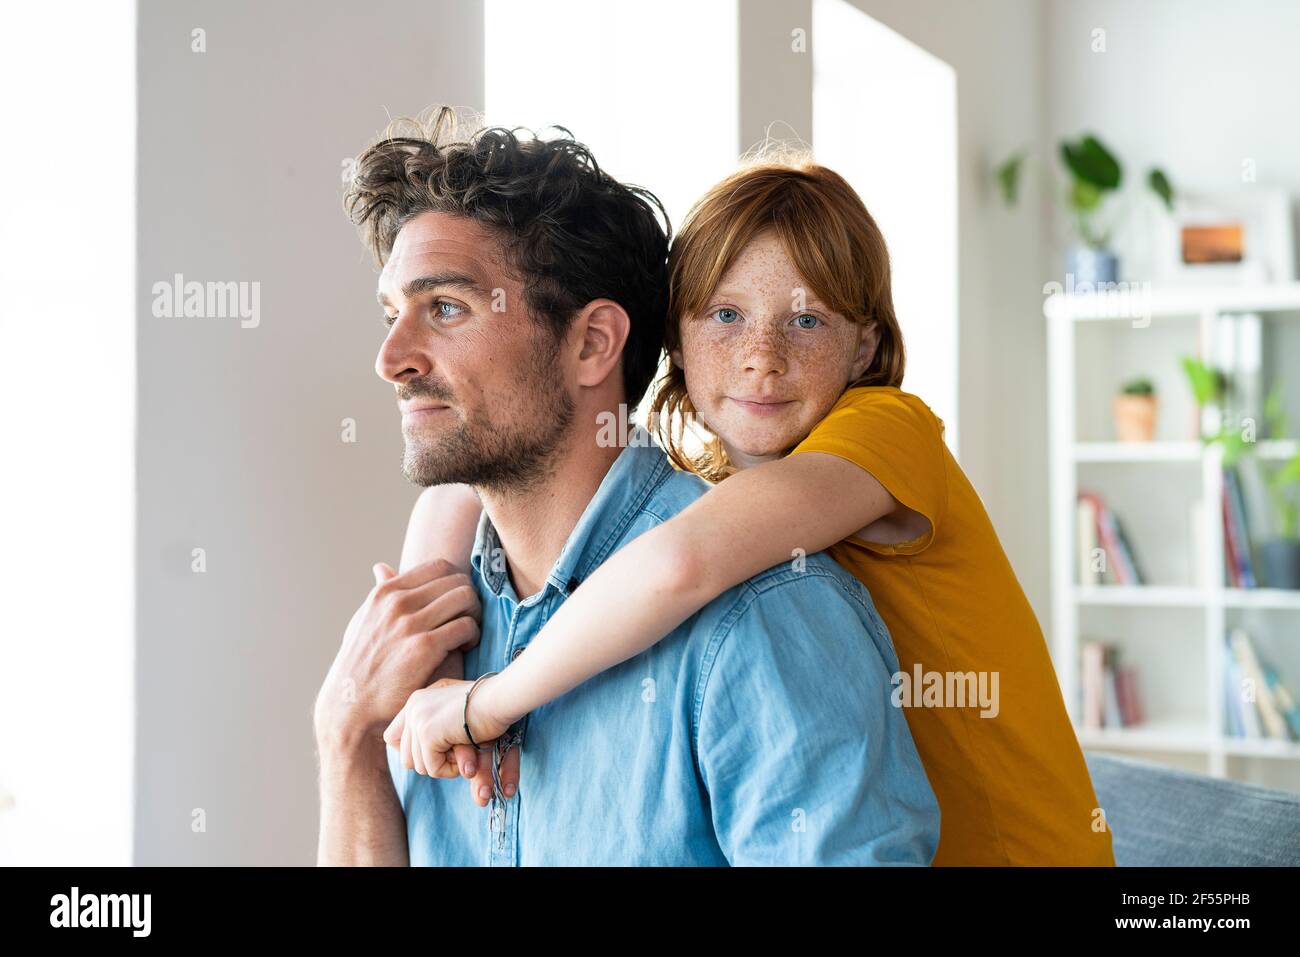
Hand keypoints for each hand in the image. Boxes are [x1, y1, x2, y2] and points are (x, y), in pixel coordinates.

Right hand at [314, 559, 480, 753]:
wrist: (351, 707)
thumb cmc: (361, 666)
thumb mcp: (363, 622)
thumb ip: (378, 594)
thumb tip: (382, 567)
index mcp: (385, 592)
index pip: (440, 566)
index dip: (457, 582)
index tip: (457, 603)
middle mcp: (397, 602)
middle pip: (457, 580)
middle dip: (470, 599)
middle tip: (469, 619)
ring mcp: (410, 624)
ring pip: (465, 598)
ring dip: (475, 615)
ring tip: (467, 634)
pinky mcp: (424, 647)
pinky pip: (465, 626)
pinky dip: (473, 636)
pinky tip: (465, 648)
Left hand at [383, 674, 518, 806]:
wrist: (500, 698)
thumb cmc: (488, 707)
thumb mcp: (455, 714)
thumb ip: (436, 728)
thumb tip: (410, 762)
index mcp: (418, 699)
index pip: (392, 737)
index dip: (409, 752)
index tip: (432, 753)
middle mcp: (413, 706)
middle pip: (405, 757)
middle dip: (431, 762)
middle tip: (455, 753)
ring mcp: (418, 719)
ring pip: (419, 766)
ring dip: (443, 765)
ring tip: (463, 750)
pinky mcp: (427, 732)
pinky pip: (432, 768)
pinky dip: (450, 769)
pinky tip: (466, 753)